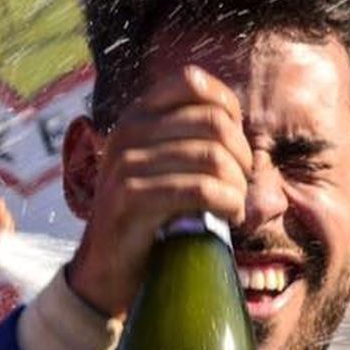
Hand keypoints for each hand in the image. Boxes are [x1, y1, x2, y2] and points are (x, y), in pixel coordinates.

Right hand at [66, 67, 252, 318]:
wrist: (106, 268)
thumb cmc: (149, 216)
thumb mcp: (162, 165)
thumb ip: (190, 139)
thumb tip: (239, 127)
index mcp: (136, 115)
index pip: (191, 81)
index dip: (227, 107)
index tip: (236, 143)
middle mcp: (128, 132)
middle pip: (213, 123)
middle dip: (241, 155)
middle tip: (243, 183)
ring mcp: (126, 164)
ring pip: (212, 158)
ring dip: (238, 187)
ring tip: (236, 206)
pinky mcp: (131, 199)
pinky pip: (201, 190)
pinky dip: (228, 203)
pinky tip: (230, 217)